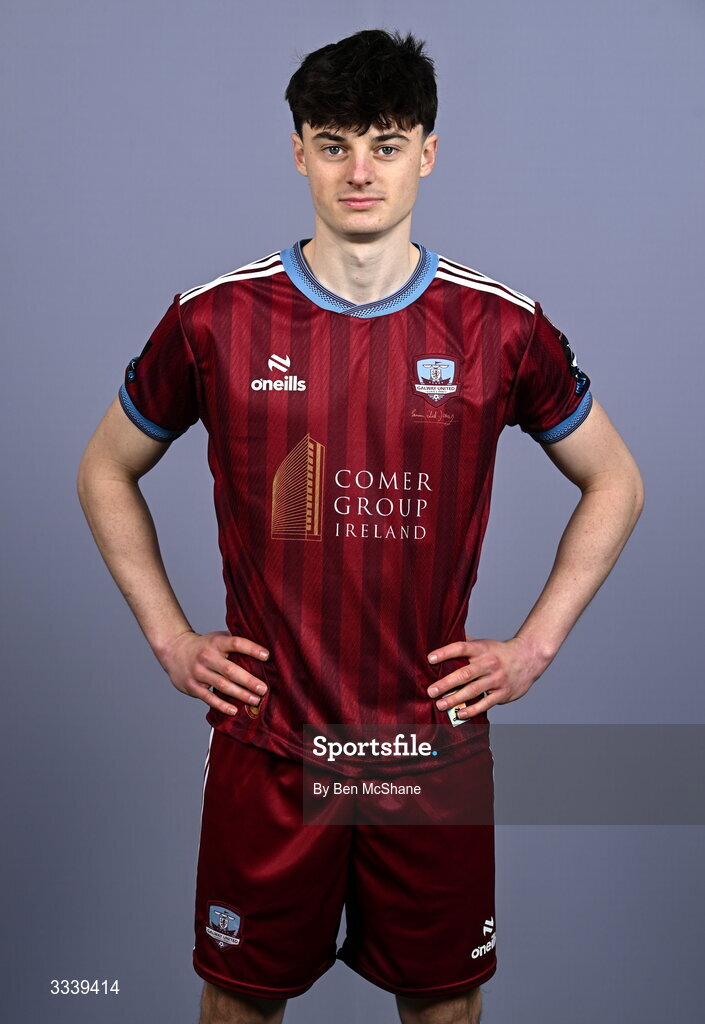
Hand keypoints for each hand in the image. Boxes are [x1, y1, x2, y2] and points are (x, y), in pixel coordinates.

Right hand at [159, 630, 269, 716]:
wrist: (174, 650)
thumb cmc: (204, 645)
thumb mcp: (217, 637)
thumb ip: (235, 641)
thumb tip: (262, 644)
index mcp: (216, 642)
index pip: (236, 643)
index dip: (252, 649)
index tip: (267, 656)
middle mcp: (207, 657)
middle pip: (230, 669)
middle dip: (248, 680)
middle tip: (263, 689)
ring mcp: (198, 672)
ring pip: (222, 685)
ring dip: (240, 694)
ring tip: (255, 700)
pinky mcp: (193, 686)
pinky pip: (209, 698)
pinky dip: (222, 705)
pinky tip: (234, 710)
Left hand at [426, 635, 551, 718]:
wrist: (529, 658)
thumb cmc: (499, 652)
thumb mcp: (484, 643)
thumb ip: (465, 643)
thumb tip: (442, 638)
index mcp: (481, 649)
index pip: (461, 648)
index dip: (445, 653)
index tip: (430, 659)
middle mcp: (489, 663)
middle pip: (465, 673)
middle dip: (446, 683)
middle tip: (431, 691)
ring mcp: (496, 679)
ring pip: (473, 690)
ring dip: (455, 699)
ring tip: (440, 704)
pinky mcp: (503, 693)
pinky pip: (485, 703)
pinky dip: (471, 710)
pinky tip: (459, 713)